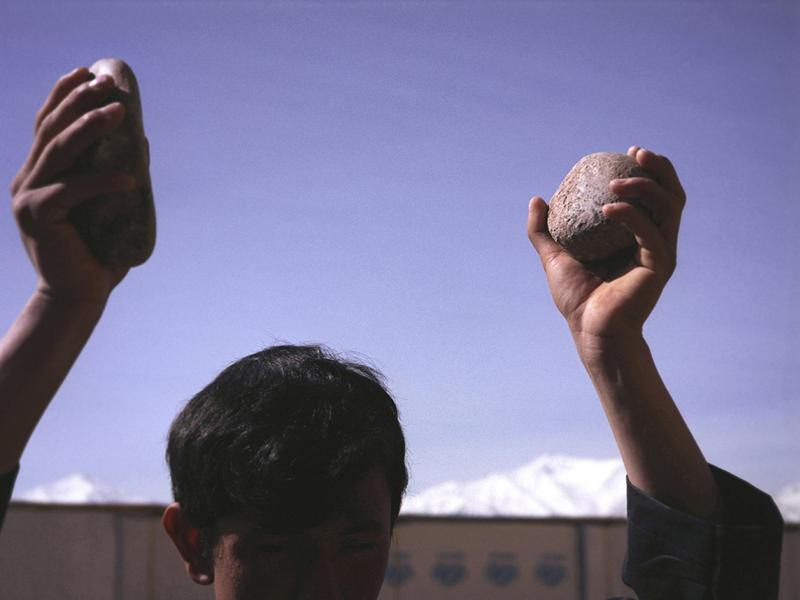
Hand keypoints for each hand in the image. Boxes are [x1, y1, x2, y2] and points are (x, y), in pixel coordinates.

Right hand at [10, 67, 136, 305]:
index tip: (86, 71)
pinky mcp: (37, 216)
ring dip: (89, 127)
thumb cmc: (97, 251)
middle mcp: (27, 179)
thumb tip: (140, 139)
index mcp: (39, 173)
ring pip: (59, 151)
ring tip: (118, 111)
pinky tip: (130, 178)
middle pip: (51, 129)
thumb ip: (116, 174)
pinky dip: (102, 182)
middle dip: (78, 100)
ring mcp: (27, 197)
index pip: (47, 124)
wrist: (78, 295)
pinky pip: (73, 191)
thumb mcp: (108, 206)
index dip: (63, 94)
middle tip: (106, 83)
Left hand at [527, 147, 685, 339]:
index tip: (628, 153)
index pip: (653, 194)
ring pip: (668, 207)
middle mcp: (654, 240)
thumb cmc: (577, 298)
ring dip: (645, 186)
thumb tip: (536, 199)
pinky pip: (650, 232)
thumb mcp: (555, 257)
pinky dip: (632, 215)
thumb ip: (543, 230)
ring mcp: (660, 252)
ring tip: (616, 181)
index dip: (647, 170)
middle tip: (636, 154)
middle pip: (671, 194)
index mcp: (637, 235)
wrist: (589, 330)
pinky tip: (609, 208)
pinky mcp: (659, 265)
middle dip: (659, 168)